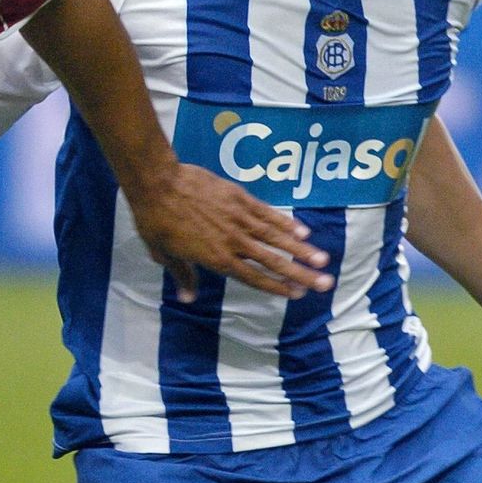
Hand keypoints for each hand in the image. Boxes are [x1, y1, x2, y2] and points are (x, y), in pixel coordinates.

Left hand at [130, 164, 332, 301]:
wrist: (158, 183)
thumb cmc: (156, 221)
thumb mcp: (164, 254)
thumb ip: (182, 276)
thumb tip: (188, 298)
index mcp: (216, 259)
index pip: (253, 277)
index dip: (276, 287)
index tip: (297, 295)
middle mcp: (233, 242)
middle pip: (273, 261)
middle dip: (301, 274)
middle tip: (326, 284)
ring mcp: (238, 218)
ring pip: (276, 237)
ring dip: (301, 250)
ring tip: (323, 260)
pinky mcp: (239, 198)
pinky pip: (266, 213)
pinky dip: (285, 222)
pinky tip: (302, 231)